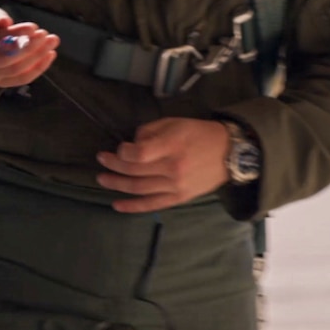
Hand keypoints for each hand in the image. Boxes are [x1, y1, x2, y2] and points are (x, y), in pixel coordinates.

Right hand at [0, 5, 59, 87]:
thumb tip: (6, 22)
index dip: (16, 34)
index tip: (34, 27)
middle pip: (5, 59)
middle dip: (29, 47)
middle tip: (45, 35)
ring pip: (15, 70)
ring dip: (37, 56)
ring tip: (51, 41)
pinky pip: (21, 79)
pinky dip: (38, 68)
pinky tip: (50, 54)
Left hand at [95, 117, 231, 212]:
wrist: (229, 154)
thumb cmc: (199, 134)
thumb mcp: (174, 122)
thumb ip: (149, 131)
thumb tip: (131, 145)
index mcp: (172, 146)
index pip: (139, 154)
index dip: (123, 152)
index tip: (118, 148)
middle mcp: (173, 169)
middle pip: (135, 171)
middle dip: (113, 165)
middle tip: (101, 160)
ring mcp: (175, 186)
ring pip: (139, 188)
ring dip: (117, 184)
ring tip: (102, 179)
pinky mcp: (179, 198)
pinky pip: (151, 205)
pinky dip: (132, 206)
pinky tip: (116, 204)